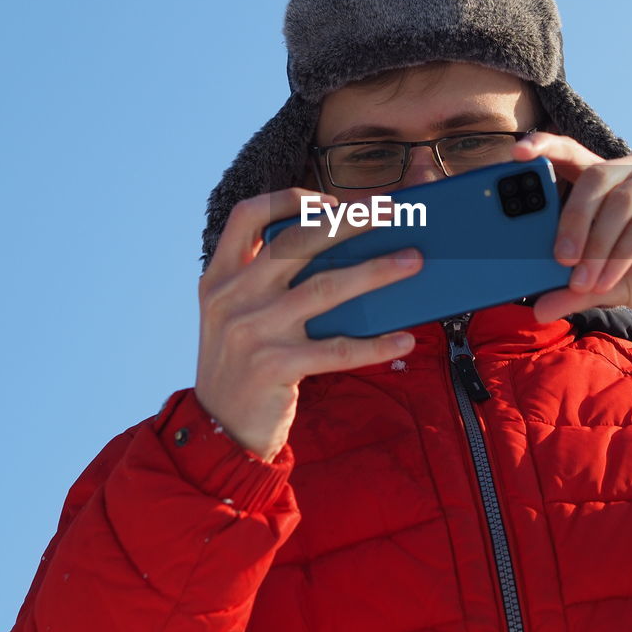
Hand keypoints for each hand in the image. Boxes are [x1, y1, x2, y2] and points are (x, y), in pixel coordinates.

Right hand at [195, 189, 422, 460]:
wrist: (218, 432)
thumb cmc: (241, 366)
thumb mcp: (235, 317)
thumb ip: (266, 283)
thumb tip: (345, 253)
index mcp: (220, 277)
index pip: (248, 216)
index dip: (288, 199)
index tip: (329, 200)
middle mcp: (232, 297)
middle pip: (299, 241)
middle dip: (351, 219)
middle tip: (392, 209)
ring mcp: (253, 331)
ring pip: (326, 288)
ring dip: (376, 271)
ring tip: (413, 261)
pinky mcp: (275, 366)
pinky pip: (337, 349)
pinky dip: (375, 345)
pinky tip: (404, 339)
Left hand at [510, 133, 631, 321]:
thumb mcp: (602, 286)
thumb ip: (571, 292)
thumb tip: (538, 309)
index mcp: (601, 178)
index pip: (568, 151)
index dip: (543, 146)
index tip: (517, 152)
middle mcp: (629, 168)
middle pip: (592, 179)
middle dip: (572, 221)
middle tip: (560, 259)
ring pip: (618, 202)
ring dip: (599, 247)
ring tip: (586, 282)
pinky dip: (624, 253)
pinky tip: (611, 278)